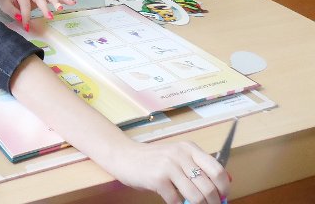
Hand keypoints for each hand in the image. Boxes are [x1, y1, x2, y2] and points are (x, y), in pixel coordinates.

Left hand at [0, 0, 75, 28]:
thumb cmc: (8, 0)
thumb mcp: (5, 6)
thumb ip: (12, 11)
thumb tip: (21, 19)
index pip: (25, 4)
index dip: (26, 16)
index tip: (27, 27)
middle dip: (44, 7)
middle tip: (49, 17)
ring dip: (56, 1)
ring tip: (61, 9)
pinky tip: (72, 3)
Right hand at [106, 140, 229, 203]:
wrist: (124, 156)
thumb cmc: (152, 160)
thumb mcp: (177, 157)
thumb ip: (196, 168)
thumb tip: (223, 188)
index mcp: (189, 148)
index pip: (217, 170)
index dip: (224, 187)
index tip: (223, 196)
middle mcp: (180, 155)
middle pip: (209, 187)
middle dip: (213, 203)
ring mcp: (168, 166)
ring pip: (196, 197)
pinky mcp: (158, 179)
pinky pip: (176, 201)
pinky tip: (174, 201)